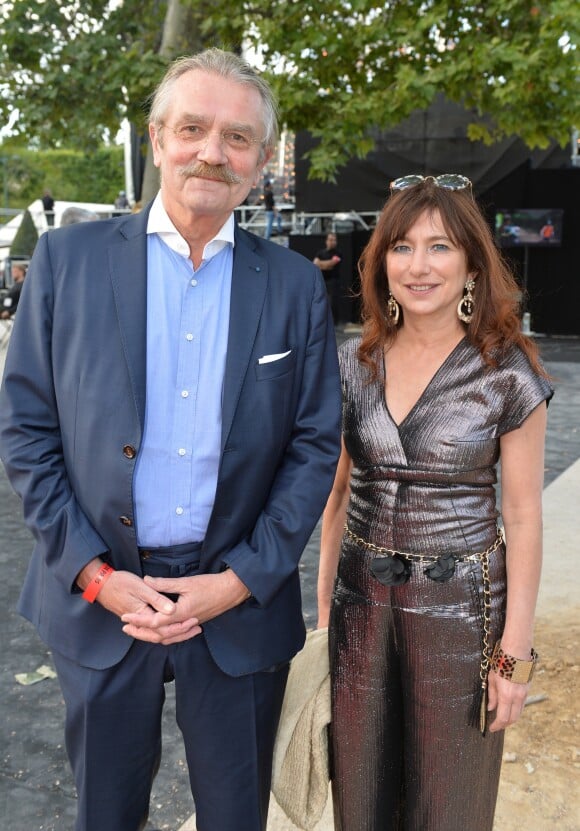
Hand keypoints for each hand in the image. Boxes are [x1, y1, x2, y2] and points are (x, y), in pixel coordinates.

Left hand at [121, 571, 249, 644]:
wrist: (231, 591)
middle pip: (158, 635)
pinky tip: (159, 632)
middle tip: (126, 627)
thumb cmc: (210, 585)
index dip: (138, 620)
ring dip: (150, 636)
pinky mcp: (194, 624)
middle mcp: (184, 623)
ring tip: (137, 631)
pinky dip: (164, 636)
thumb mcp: (186, 582)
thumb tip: (146, 581)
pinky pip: (176, 636)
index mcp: (180, 613)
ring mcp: (189, 625)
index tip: (124, 617)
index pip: (154, 621)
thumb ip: (164, 584)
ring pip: (167, 638)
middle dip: (140, 632)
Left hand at [487, 669, 528, 730]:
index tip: (491, 728)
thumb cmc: (500, 663)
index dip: (497, 725)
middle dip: (504, 724)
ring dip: (511, 718)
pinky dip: (515, 709)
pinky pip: (522, 704)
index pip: (503, 718)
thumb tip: (490, 708)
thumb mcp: (492, 679)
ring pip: (519, 712)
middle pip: (513, 718)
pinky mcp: (527, 689)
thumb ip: (492, 695)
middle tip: (496, 726)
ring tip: (502, 718)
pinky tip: (509, 707)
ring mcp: (524, 694)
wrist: (516, 652)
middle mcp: (517, 697)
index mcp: (506, 695)